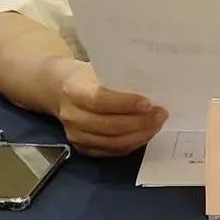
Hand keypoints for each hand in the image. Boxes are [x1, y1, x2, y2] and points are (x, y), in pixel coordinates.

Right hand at [53, 60, 167, 156]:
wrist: (58, 89)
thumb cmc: (86, 74)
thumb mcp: (98, 68)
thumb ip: (118, 77)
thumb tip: (153, 84)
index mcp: (74, 90)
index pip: (99, 100)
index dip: (125, 103)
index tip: (148, 102)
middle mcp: (72, 115)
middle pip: (108, 125)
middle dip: (139, 123)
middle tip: (161, 114)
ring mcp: (76, 135)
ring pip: (112, 143)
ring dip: (139, 136)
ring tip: (157, 124)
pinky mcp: (82, 148)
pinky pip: (111, 151)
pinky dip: (131, 144)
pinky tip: (145, 134)